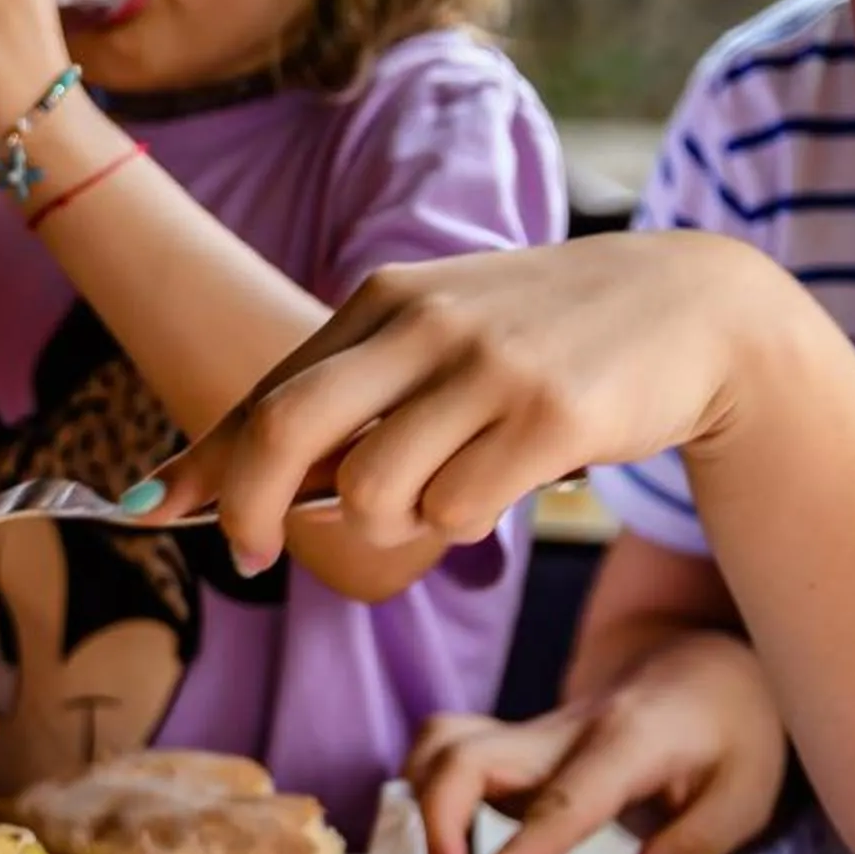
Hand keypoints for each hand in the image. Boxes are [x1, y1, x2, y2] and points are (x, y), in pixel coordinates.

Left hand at [146, 233, 773, 572]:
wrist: (697, 309)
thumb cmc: (538, 342)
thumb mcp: (432, 339)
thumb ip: (336, 400)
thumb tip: (202, 485)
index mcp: (383, 299)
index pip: (263, 394)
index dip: (205, 468)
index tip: (157, 512)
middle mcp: (426, 322)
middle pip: (283, 432)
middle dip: (247, 510)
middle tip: (253, 554)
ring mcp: (488, 367)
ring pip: (370, 492)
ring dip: (387, 524)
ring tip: (439, 494)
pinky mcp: (550, 416)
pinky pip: (455, 513)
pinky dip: (460, 525)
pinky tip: (502, 485)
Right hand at [411, 632, 790, 853]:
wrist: (705, 667)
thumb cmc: (732, 735)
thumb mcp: (745, 799)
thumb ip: (692, 851)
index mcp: (628, 743)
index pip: (563, 800)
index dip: (515, 851)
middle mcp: (562, 731)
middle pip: (466, 755)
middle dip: (435, 822)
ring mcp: (527, 734)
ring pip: (441, 746)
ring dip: (420, 806)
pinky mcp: (508, 743)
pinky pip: (445, 753)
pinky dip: (424, 794)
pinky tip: (444, 839)